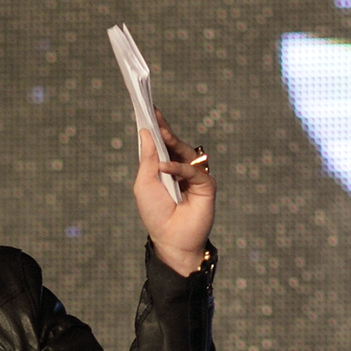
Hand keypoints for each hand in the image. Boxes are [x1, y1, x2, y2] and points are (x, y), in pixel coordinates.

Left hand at [134, 109, 215, 276]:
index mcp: (165, 170)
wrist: (171, 240)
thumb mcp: (144, 185)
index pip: (162, 145)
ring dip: (171, 144)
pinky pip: (192, 171)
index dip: (157, 128)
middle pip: (175, 144)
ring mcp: (194, 177)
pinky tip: (164, 168)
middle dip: (165, 129)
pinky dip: (178, 168)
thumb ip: (147, 159)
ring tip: (159, 133)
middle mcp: (181, 170)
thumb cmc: (155, 215)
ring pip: (185, 153)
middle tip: (155, 114)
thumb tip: (145, 132)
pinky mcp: (206, 185)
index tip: (149, 110)